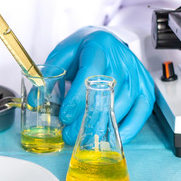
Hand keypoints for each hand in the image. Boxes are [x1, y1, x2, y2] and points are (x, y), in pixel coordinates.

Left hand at [45, 27, 154, 143]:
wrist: (107, 40)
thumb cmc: (84, 49)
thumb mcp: (62, 55)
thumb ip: (49, 77)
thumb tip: (34, 101)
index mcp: (98, 47)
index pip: (90, 73)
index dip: (78, 97)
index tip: (65, 116)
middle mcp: (121, 60)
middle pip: (107, 94)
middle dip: (87, 118)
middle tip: (71, 135)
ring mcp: (136, 74)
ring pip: (122, 105)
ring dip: (104, 126)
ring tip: (85, 139)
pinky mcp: (145, 87)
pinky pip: (142, 111)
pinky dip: (129, 128)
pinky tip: (114, 137)